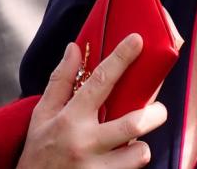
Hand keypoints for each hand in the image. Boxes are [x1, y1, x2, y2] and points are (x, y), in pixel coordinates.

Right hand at [17, 34, 167, 168]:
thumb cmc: (38, 151)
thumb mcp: (41, 115)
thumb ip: (60, 81)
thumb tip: (74, 48)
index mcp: (69, 118)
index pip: (100, 82)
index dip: (121, 58)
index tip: (137, 40)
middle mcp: (84, 142)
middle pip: (133, 122)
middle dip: (155, 114)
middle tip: (157, 110)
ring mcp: (95, 168)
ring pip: (140, 154)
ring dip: (141, 148)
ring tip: (132, 146)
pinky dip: (131, 166)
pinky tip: (120, 163)